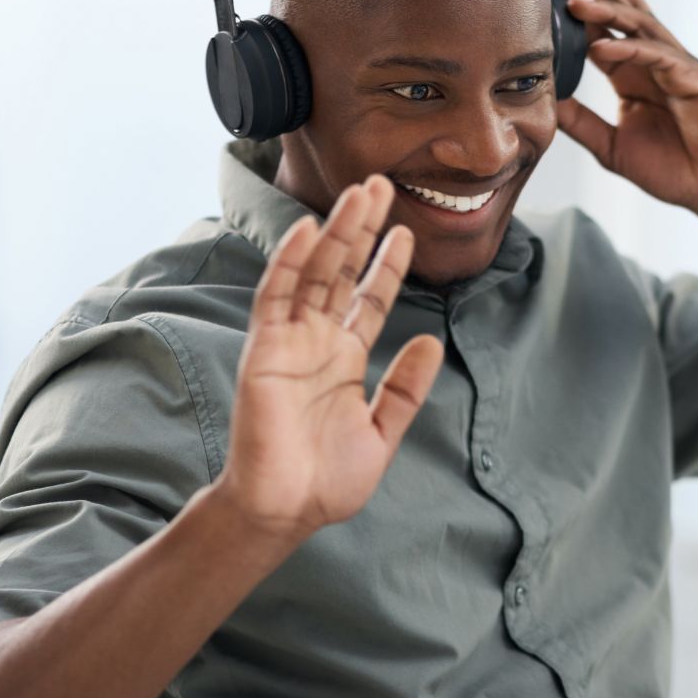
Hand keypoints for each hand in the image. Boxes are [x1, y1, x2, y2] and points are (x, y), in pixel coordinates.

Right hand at [214, 175, 443, 541]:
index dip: (388, 265)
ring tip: (360, 192)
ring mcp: (290, 341)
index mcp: (346, 357)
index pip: (370, 298)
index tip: (406, 231)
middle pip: (343, 272)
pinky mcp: (264, 350)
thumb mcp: (383, 430)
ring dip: (335, 232)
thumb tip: (433, 342)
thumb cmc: (329, 480)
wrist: (286, 512)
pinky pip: (277, 297)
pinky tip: (310, 230)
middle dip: (362, 229)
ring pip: (315, 273)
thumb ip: (406, 388)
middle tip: (381, 185)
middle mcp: (318, 341)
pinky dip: (291, 263)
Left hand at [557, 0, 697, 238]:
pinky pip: (660, 57)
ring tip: (575, 2)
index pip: (603, 33)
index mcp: (634, 76)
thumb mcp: (611, 146)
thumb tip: (544, 104)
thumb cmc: (672, 169)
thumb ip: (581, 123)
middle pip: (625, 13)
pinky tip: (601, 47)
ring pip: (642, 26)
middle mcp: (656, 64)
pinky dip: (630, 49)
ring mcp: (679, 68)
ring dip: (608, 11)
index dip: (578, 14)